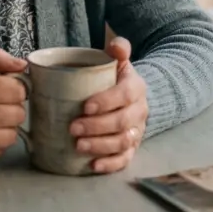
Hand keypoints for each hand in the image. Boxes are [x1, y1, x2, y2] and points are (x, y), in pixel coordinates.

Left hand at [70, 37, 148, 173]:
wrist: (132, 95)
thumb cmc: (116, 77)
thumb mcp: (118, 60)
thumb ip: (118, 49)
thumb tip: (116, 46)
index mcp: (135, 87)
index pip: (125, 95)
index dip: (106, 102)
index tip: (85, 106)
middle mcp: (139, 111)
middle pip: (122, 122)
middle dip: (97, 127)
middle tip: (73, 127)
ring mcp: (136, 131)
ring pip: (123, 143)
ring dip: (100, 146)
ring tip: (78, 145)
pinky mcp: (131, 148)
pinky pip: (125, 160)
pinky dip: (110, 165)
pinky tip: (92, 165)